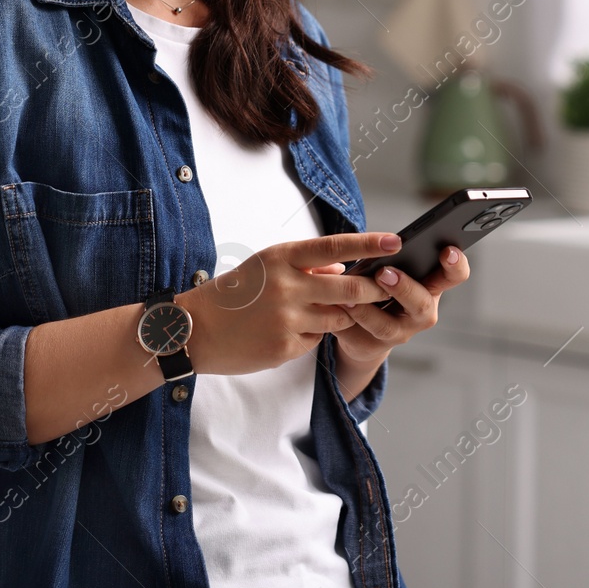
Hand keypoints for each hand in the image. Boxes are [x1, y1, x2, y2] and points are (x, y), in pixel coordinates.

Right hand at [172, 232, 393, 375]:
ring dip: (340, 314)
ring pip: (338, 316)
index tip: (395, 240)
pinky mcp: (285, 346)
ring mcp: (286, 318)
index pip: (334, 246)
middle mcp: (286, 286)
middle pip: (348, 287)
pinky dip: (313, 335)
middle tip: (386, 286)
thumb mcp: (266, 267)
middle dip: (372, 289)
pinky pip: (317, 340)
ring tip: (317, 310)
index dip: (368, 243)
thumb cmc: (235, 293)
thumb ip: (306, 265)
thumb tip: (345, 265)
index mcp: (281, 258)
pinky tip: (290, 332)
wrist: (194, 330)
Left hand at [330, 244, 469, 367]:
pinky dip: (346, 321)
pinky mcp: (373, 346)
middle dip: (404, 288)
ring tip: (349, 297)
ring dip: (367, 311)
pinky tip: (335, 307)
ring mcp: (400, 333)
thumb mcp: (395, 268)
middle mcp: (421, 312)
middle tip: (384, 272)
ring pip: (387, 327)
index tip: (447, 251)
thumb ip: (395, 257)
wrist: (363, 328)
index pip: (454, 275)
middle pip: (421, 304)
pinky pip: (359, 335)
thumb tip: (384, 242)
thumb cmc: (382, 286)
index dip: (456, 265)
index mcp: (432, 286)